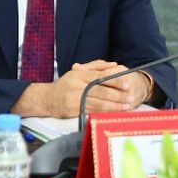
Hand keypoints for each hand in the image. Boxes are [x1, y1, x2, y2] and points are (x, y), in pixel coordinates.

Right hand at [14, 60, 140, 117]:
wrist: (47, 99)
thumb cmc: (66, 84)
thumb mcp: (78, 71)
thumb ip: (97, 66)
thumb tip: (114, 65)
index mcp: (80, 75)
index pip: (100, 77)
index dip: (114, 81)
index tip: (127, 83)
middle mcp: (78, 87)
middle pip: (101, 91)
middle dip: (118, 95)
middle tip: (130, 97)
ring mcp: (76, 100)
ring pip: (99, 103)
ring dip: (114, 105)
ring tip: (126, 106)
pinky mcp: (75, 111)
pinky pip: (93, 112)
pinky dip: (105, 112)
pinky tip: (114, 112)